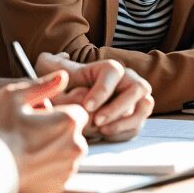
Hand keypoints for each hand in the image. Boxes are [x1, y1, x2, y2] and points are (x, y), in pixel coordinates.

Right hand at [0, 71, 88, 192]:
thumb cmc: (2, 132)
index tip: (42, 120)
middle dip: (59, 132)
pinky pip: (61, 172)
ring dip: (56, 150)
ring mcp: (70, 167)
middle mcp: (77, 145)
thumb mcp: (15, 97)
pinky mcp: (62, 185)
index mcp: (70, 121)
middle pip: (74, 134)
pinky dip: (51, 169)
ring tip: (31, 151)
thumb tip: (64, 76)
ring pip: (68, 153)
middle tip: (34, 135)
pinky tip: (32, 165)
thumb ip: (43, 84)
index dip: (59, 114)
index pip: (77, 113)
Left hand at [37, 53, 153, 140]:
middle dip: (116, 108)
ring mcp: (134, 98)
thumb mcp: (53, 73)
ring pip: (143, 106)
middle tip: (97, 121)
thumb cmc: (65, 87)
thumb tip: (56, 59)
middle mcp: (127, 80)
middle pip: (137, 88)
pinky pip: (138, 125)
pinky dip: (124, 131)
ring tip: (102, 130)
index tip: (87, 106)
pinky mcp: (135, 116)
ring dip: (124, 120)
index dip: (103, 90)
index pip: (114, 72)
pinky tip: (106, 134)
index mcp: (109, 68)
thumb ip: (50, 65)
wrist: (73, 105)